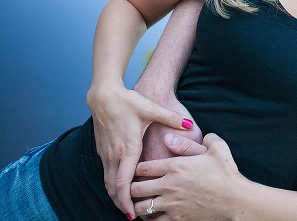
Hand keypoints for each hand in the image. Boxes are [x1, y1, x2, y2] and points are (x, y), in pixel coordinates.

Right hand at [87, 84, 195, 217]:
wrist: (104, 94)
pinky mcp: (102, 149)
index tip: (133, 215)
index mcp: (127, 149)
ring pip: (107, 182)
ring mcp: (106, 153)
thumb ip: (171, 118)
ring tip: (128, 206)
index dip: (128, 201)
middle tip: (133, 217)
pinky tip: (121, 187)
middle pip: (114, 188)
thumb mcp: (151, 109)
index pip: (124, 184)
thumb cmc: (128, 102)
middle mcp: (114, 155)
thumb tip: (188, 123)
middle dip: (122, 204)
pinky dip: (112, 184)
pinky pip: (105, 173)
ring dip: (116, 196)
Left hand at [131, 134, 242, 220]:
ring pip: (141, 207)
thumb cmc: (227, 172)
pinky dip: (150, 219)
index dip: (136, 168)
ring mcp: (171, 203)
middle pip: (135, 188)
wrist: (236, 199)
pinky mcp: (177, 219)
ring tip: (141, 203)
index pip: (142, 167)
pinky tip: (153, 215)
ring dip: (139, 205)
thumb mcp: (216, 148)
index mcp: (176, 166)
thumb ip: (197, 138)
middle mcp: (169, 184)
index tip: (139, 170)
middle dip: (132, 188)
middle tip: (135, 187)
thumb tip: (181, 132)